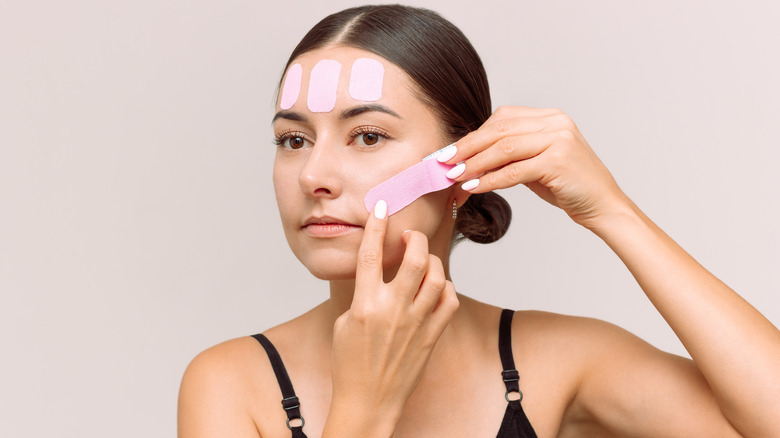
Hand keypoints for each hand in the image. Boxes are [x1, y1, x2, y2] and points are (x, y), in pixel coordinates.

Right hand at [327, 202, 458, 430]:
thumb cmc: (350, 364)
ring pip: (436, 277)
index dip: (376, 226)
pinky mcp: (431, 337)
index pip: (370, 256)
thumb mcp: (343, 323)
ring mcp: (415, 324)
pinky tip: (436, 287)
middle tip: (410, 236)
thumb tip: (376, 274)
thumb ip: (362, 295)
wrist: (368, 402)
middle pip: (413, 259)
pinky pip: (449, 302)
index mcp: (364, 306)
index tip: (381, 206)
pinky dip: (446, 288)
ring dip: (432, 260)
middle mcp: (392, 311)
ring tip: (423, 260)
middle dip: (414, 238)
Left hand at [442, 106, 631, 229]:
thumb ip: (509, 157)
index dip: (473, 136)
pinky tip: (473, 187)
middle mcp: (555, 122)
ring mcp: (559, 139)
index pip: (501, 119)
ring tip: (453, 176)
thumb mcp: (536, 165)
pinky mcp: (558, 161)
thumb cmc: (569, 187)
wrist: (604, 206)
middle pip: (499, 131)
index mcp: (550, 117)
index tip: (450, 152)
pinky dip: (489, 180)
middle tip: (443, 162)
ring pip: (503, 148)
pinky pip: (514, 170)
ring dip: (474, 163)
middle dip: (467, 147)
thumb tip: (467, 161)